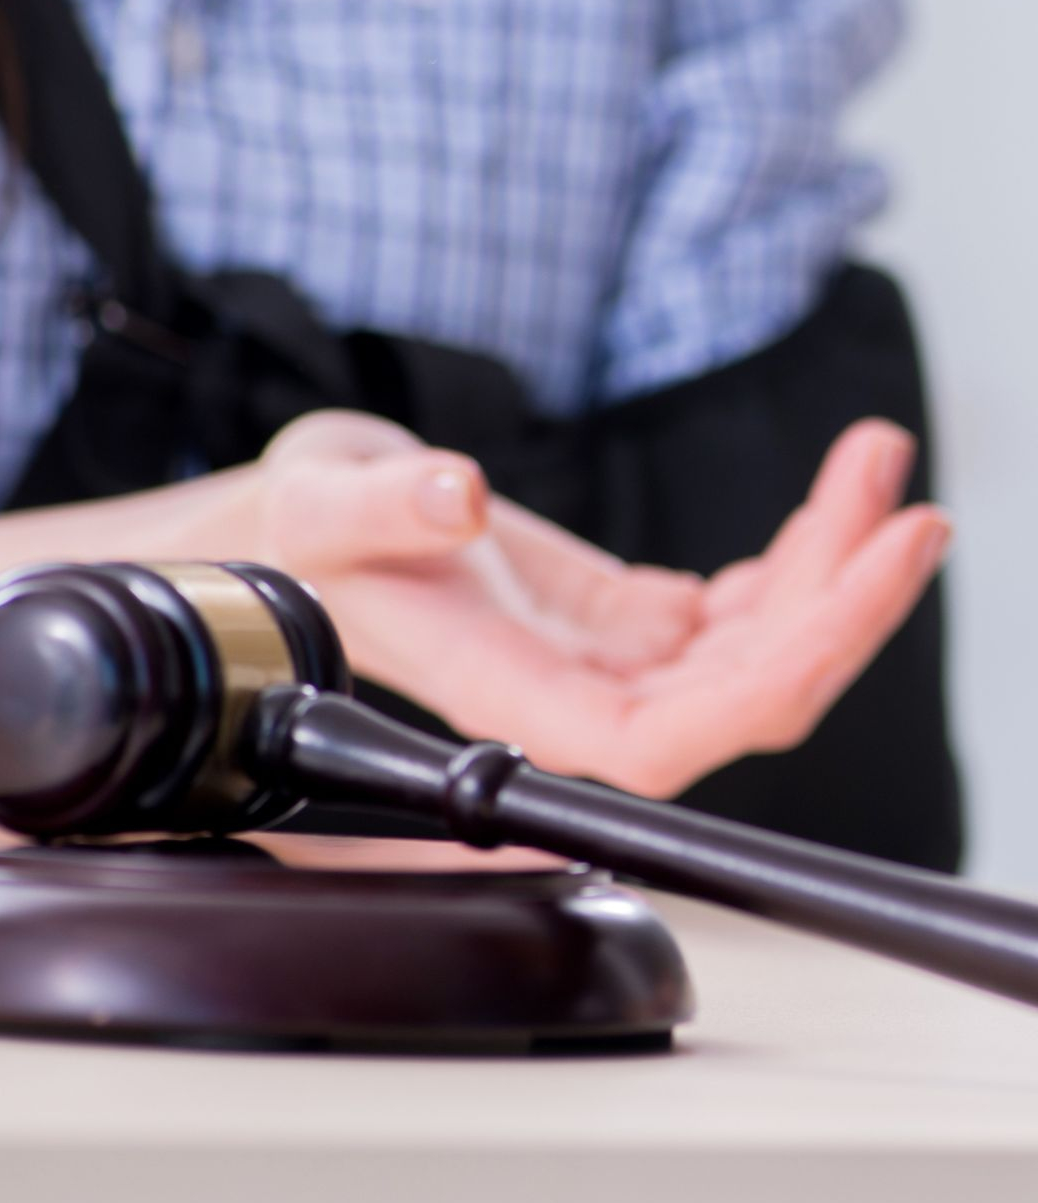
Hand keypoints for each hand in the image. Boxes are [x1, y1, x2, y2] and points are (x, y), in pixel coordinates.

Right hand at [249, 411, 951, 798]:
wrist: (298, 530)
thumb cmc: (297, 532)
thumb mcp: (323, 497)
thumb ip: (386, 503)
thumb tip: (456, 499)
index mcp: (507, 686)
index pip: (661, 739)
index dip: (772, 684)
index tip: (852, 588)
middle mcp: (572, 691)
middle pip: (744, 695)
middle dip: (841, 608)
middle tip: (906, 510)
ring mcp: (607, 659)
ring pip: (755, 650)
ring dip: (831, 567)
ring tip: (871, 463)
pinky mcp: (622, 622)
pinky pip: (736, 615)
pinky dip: (796, 560)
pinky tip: (825, 507)